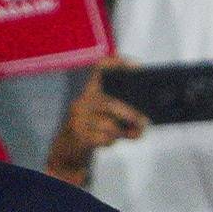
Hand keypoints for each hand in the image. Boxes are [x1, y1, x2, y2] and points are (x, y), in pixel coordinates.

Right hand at [46, 57, 148, 184]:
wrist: (68, 148)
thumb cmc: (94, 128)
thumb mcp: (106, 116)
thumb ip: (124, 115)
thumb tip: (143, 120)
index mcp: (90, 90)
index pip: (100, 68)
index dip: (117, 64)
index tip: (137, 67)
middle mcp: (82, 101)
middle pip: (109, 102)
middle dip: (131, 113)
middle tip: (144, 121)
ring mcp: (78, 119)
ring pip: (108, 124)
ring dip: (123, 132)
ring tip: (132, 133)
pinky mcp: (78, 135)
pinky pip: (103, 138)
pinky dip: (112, 141)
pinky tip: (111, 140)